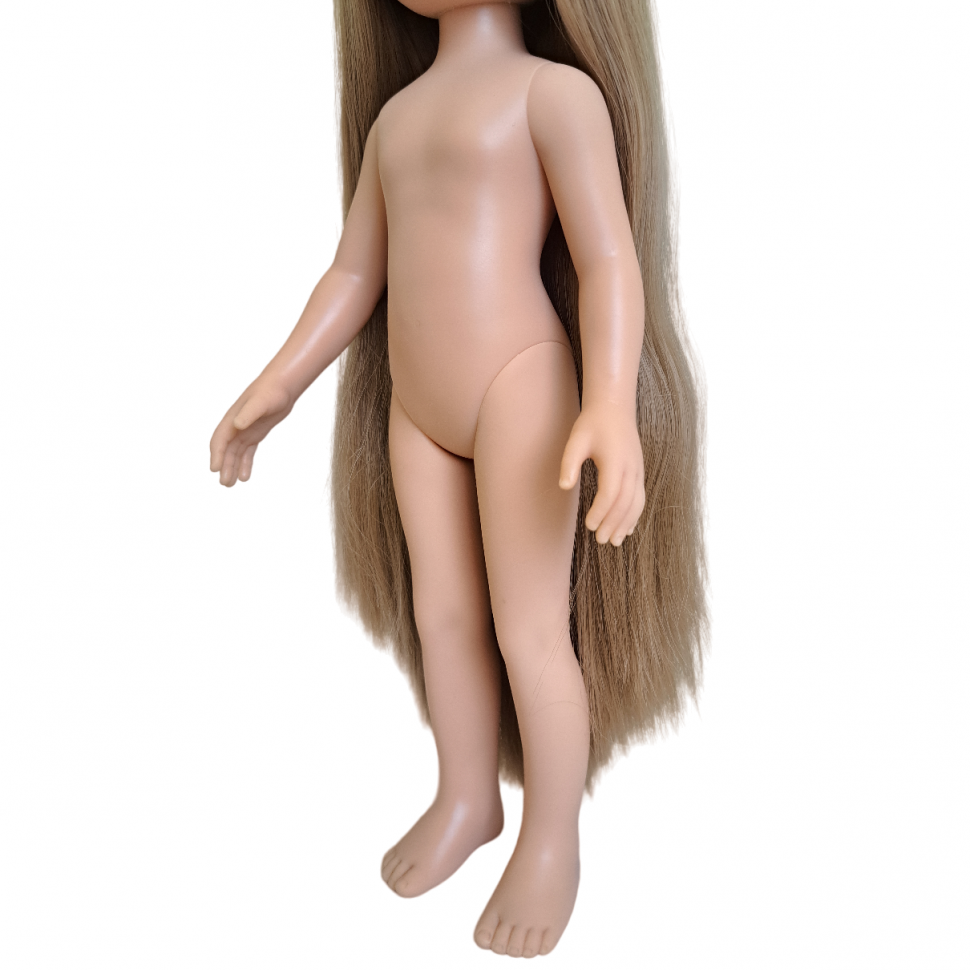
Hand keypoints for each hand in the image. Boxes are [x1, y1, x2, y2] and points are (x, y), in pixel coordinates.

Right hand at [209, 376, 293, 486]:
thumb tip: (237, 425)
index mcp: (232, 419)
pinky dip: (244, 463)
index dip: (217, 455)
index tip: (215, 469)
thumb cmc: (271, 391)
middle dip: (224, 466)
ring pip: (235, 453)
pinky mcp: (255, 433)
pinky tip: (245, 476)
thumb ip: (248, 414)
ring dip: (232, 467)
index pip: (220, 440)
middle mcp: (235, 426)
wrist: (283, 385)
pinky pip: (246, 451)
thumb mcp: (260, 402)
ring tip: (231, 484)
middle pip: (226, 450)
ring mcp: (245, 430)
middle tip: (225, 484)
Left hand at [559, 401, 644, 545]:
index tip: (589, 525)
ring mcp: (637, 471)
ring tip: (615, 541)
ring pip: (636, 503)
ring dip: (626, 524)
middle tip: (600, 540)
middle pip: (625, 502)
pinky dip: (634, 515)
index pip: (610, 493)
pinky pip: (640, 497)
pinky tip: (627, 529)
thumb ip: (569, 463)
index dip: (600, 512)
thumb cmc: (592, 424)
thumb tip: (564, 486)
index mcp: (615, 461)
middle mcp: (631, 468)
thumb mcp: (576, 440)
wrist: (614, 408)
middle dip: (613, 523)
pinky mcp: (638, 472)